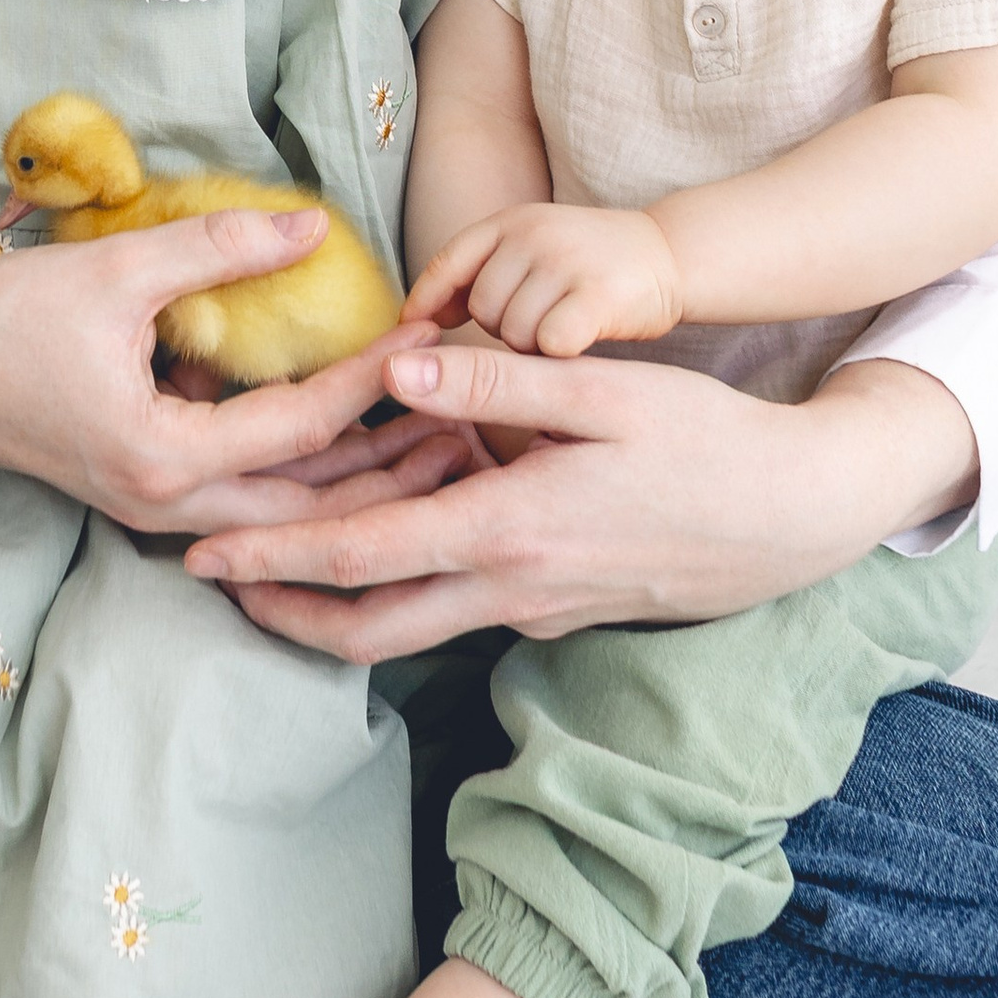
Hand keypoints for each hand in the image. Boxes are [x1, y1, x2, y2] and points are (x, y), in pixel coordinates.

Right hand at [0, 205, 469, 531]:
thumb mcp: (116, 272)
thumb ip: (218, 248)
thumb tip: (316, 223)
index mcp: (164, 460)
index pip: (302, 430)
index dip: (375, 382)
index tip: (436, 338)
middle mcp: (165, 505)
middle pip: (312, 504)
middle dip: (395, 470)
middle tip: (475, 426)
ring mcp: (151, 509)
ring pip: (283, 515)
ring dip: (358, 482)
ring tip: (436, 442)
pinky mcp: (140, 492)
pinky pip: (246, 501)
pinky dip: (305, 479)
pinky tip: (352, 443)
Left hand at [183, 347, 981, 658]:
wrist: (797, 518)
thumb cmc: (709, 441)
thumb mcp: (608, 391)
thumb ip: (499, 383)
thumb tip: (400, 364)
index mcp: (508, 530)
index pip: (361, 557)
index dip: (271, 559)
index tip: (199, 555)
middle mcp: (510, 590)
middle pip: (363, 629)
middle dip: (277, 609)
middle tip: (208, 580)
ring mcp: (535, 612)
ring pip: (406, 633)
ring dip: (332, 606)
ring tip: (267, 565)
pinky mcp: (557, 614)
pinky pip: (454, 612)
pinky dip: (399, 589)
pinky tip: (380, 536)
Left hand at [408, 202, 684, 357]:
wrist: (672, 254)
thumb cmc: (592, 264)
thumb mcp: (532, 247)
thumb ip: (482, 273)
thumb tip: (417, 317)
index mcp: (512, 220)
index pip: (448, 263)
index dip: (425, 302)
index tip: (412, 335)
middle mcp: (534, 234)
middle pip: (481, 309)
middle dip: (502, 329)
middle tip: (541, 322)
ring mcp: (566, 261)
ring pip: (514, 333)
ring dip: (534, 346)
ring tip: (564, 328)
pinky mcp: (597, 295)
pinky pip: (550, 345)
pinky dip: (561, 354)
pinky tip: (582, 342)